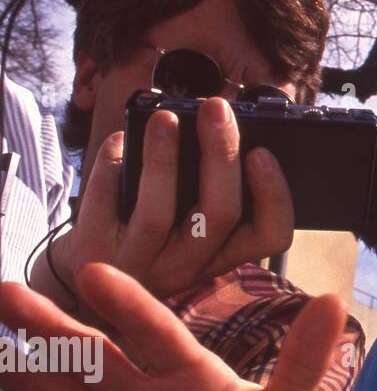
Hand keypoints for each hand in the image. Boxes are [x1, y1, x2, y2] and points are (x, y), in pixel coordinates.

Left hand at [43, 97, 293, 301]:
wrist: (89, 282)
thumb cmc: (150, 237)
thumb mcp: (192, 231)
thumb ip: (212, 191)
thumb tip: (219, 123)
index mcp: (222, 254)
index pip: (270, 236)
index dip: (274, 195)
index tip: (262, 152)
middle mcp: (188, 265)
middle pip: (220, 214)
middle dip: (221, 154)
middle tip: (216, 108)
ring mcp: (141, 263)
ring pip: (159, 213)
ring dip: (163, 159)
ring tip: (165, 118)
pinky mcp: (96, 253)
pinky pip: (104, 207)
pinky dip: (111, 168)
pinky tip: (119, 140)